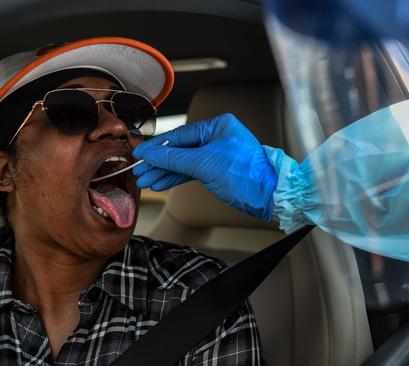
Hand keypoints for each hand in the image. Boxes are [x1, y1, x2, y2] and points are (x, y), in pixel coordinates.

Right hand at [133, 113, 276, 220]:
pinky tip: (161, 183)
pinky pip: (192, 171)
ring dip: (165, 172)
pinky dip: (176, 178)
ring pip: (184, 162)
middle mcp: (218, 137)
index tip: (140, 155)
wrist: (268, 196)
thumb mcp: (204, 164)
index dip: (157, 147)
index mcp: (218, 126)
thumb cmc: (245, 175)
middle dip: (159, 162)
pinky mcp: (218, 170)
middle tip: (140, 171)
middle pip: (180, 148)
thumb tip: (151, 153)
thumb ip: (174, 158)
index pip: (180, 135)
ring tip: (146, 181)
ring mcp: (217, 154)